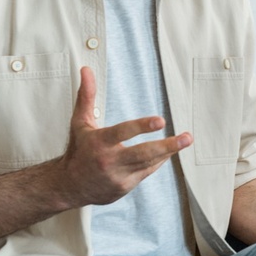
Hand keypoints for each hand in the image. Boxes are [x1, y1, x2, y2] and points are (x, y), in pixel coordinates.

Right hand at [56, 66, 192, 206]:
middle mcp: (109, 161)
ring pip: (148, 164)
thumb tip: (87, 69)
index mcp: (98, 143)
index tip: (161, 120)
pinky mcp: (124, 187)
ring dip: (169, 151)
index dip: (141, 126)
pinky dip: (158, 161)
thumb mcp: (80, 122)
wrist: (69, 186)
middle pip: (142, 153)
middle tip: (186, 137)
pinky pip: (146, 172)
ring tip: (186, 140)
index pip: (122, 132)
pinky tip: (169, 151)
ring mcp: (118, 176)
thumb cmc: (78, 150)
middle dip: (167, 146)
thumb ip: (87, 96)